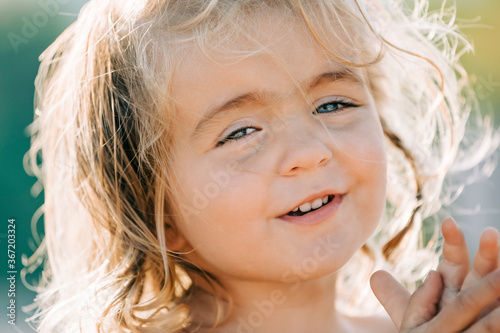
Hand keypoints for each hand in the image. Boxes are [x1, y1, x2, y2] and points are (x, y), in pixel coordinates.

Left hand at [371, 217, 499, 331]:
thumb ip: (395, 298)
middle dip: (487, 252)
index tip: (448, 222)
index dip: (453, 241)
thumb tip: (374, 275)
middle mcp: (475, 297)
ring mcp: (489, 312)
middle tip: (490, 232)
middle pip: (483, 270)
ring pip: (497, 289)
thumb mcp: (413, 319)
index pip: (454, 260)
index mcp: (451, 289)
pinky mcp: (496, 326)